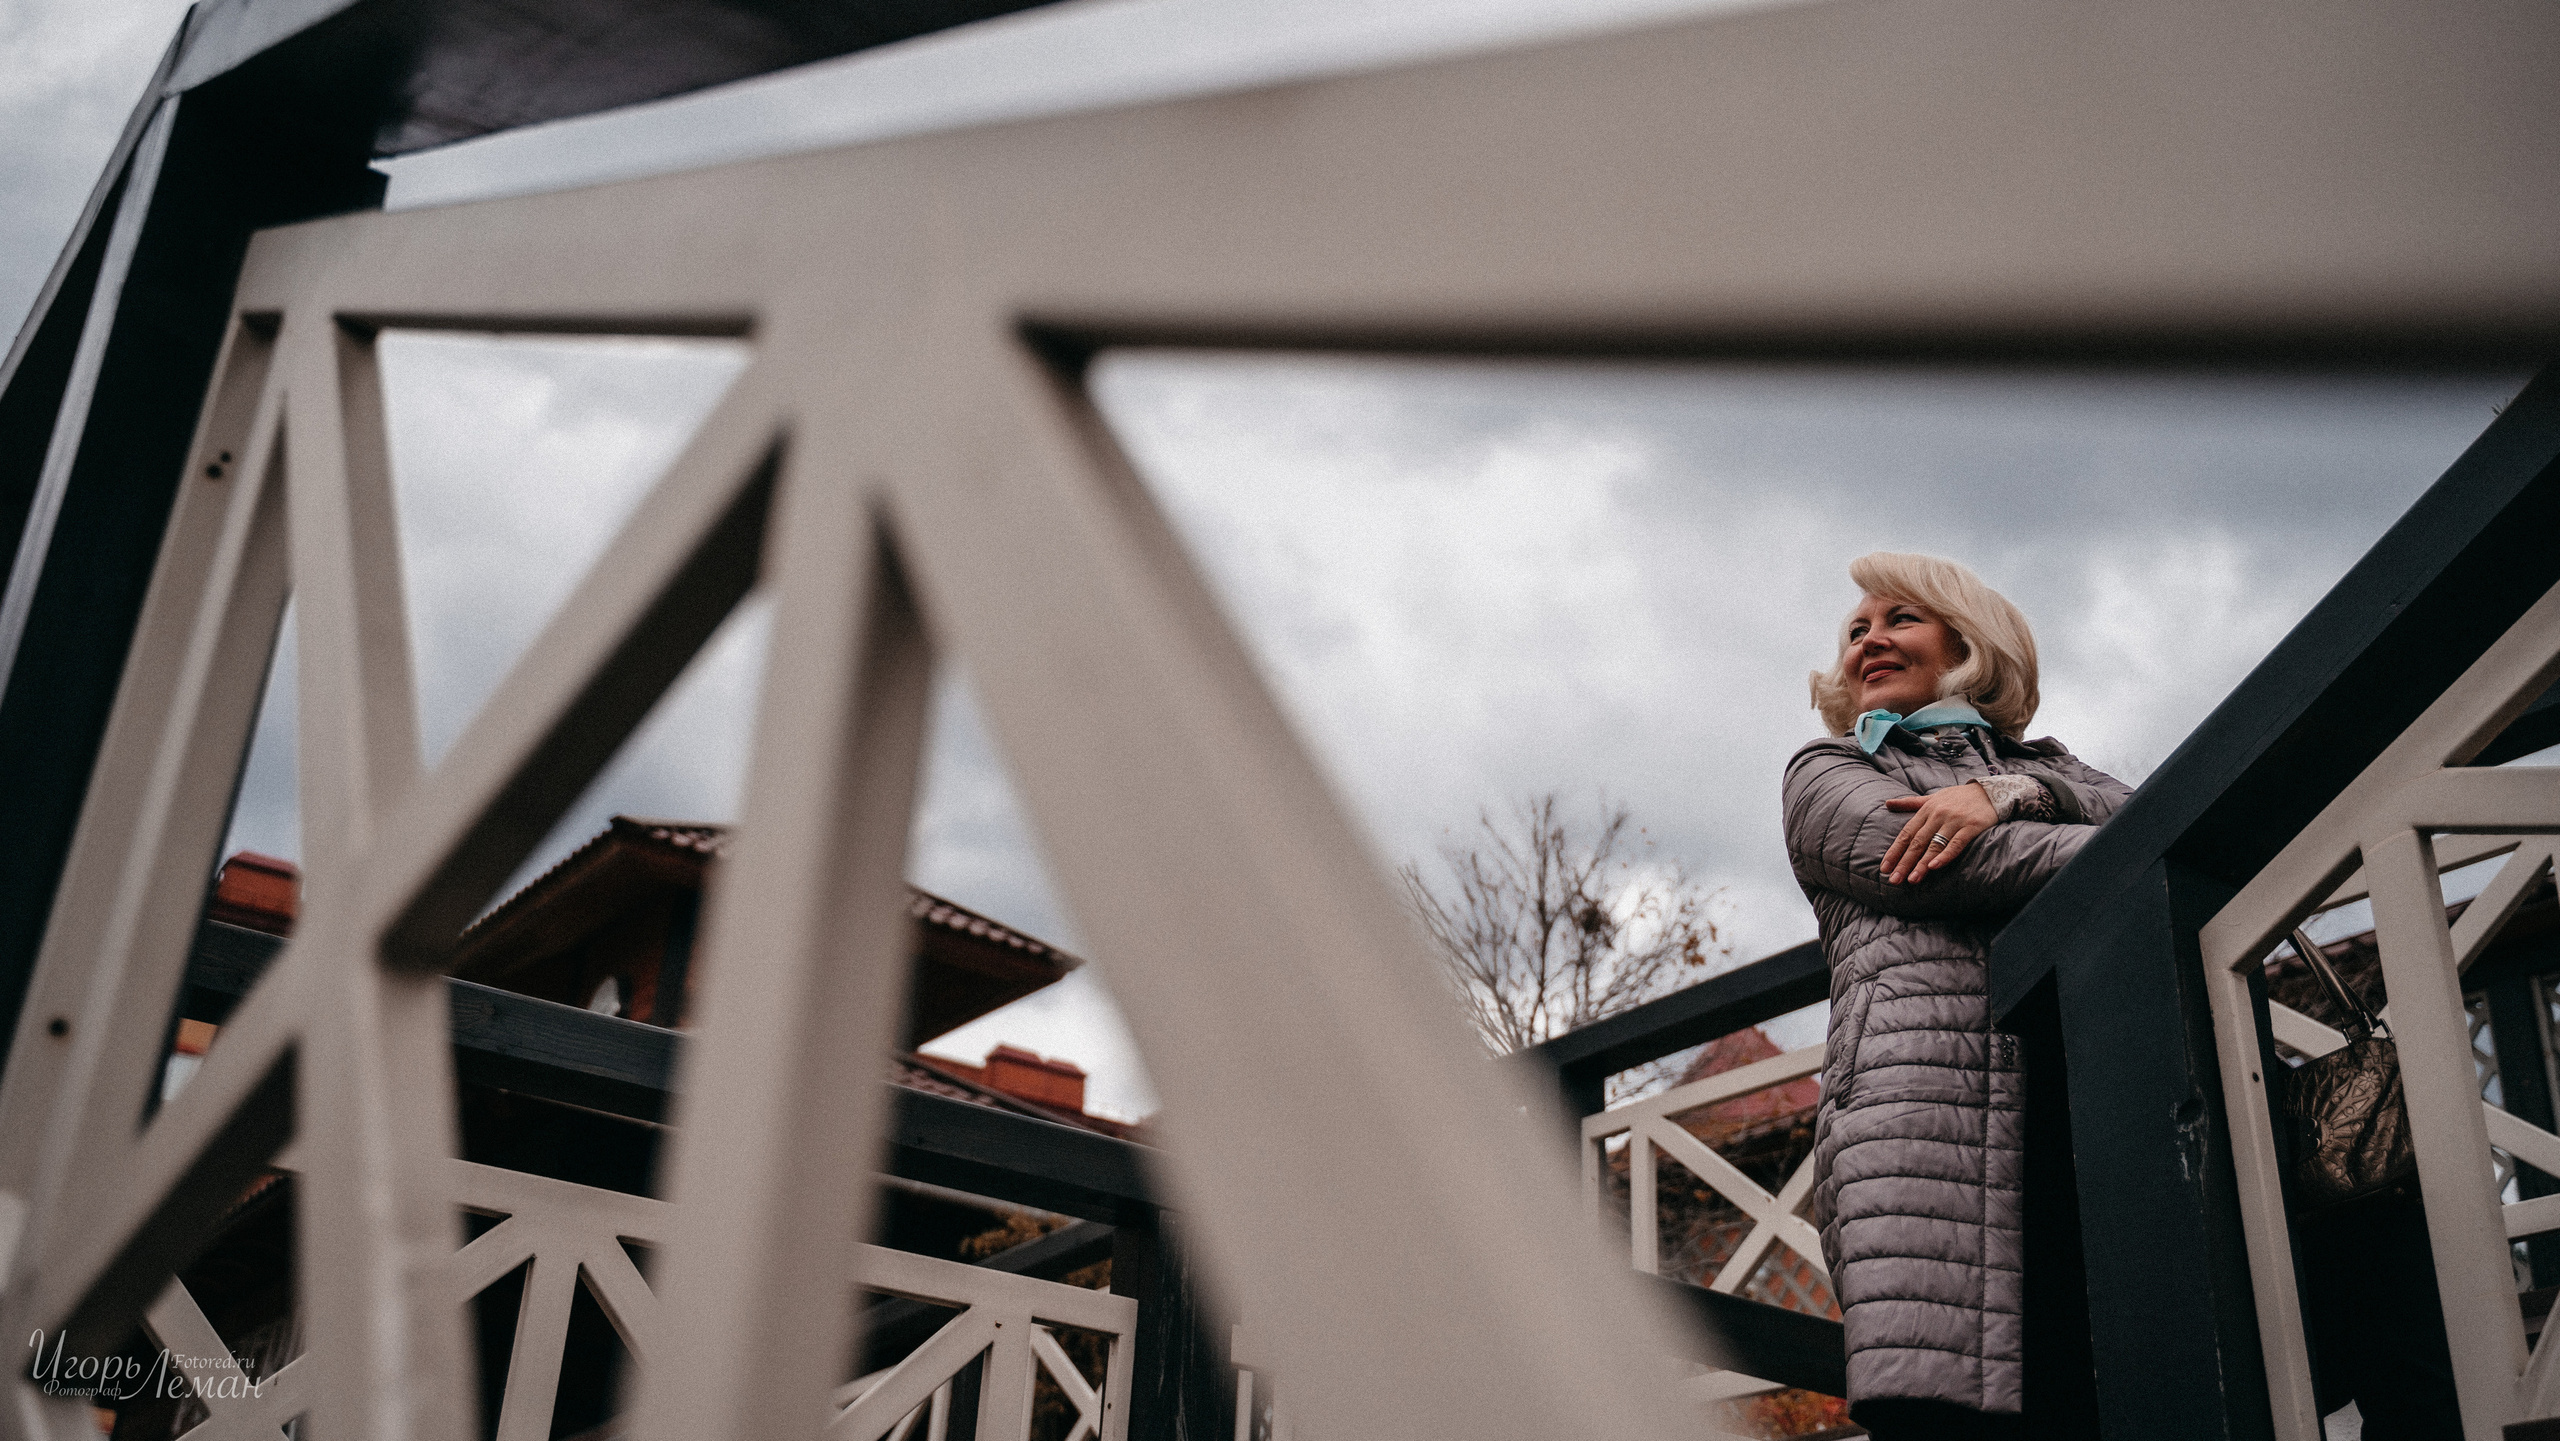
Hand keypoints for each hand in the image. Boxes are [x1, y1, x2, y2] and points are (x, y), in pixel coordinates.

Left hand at [1880, 782, 1997, 883]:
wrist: (1990, 791)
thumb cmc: (1958, 797)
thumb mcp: (1932, 797)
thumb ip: (1910, 803)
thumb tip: (1887, 803)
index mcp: (1926, 810)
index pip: (1906, 833)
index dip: (1894, 851)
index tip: (1884, 868)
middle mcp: (1938, 815)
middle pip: (1917, 842)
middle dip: (1904, 862)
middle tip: (1893, 880)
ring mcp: (1955, 821)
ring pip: (1935, 845)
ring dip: (1922, 864)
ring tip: (1912, 879)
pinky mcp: (1972, 827)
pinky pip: (1957, 843)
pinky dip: (1945, 855)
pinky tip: (1935, 867)